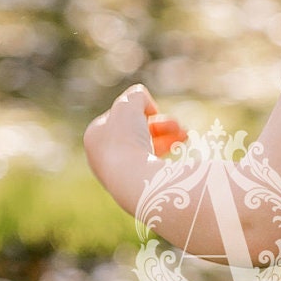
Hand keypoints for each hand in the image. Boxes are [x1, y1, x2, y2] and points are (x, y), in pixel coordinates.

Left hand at [83, 84, 188, 212]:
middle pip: (137, 132)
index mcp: (95, 136)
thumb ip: (136, 95)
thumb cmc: (126, 139)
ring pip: (147, 148)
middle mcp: (103, 156)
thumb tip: (144, 104)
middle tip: (179, 127)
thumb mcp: (129, 104)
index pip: (121, 116)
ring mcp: (119, 173)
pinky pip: (152, 166)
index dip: (140, 110)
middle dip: (161, 126)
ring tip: (186, 137)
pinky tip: (180, 153)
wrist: (134, 181)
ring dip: (169, 138)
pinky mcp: (133, 186)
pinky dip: (167, 157)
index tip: (152, 113)